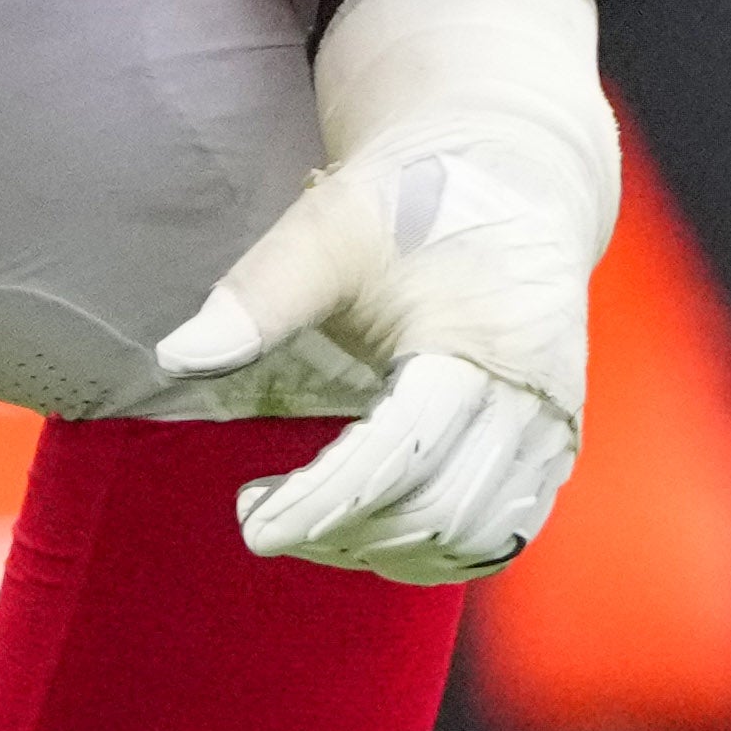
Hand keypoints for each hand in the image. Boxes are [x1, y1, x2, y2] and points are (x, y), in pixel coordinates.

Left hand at [153, 0, 612, 578]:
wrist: (511, 179)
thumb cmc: (414, 201)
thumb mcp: (328, 230)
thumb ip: (257, 298)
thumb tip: (176, 355)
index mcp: (488, 341)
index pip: (401, 453)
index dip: (324, 501)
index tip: (255, 525)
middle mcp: (537, 398)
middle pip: (438, 509)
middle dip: (343, 531)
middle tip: (261, 518)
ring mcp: (553, 430)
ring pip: (474, 538)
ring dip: (384, 550)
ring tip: (308, 525)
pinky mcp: (552, 449)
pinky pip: (500, 533)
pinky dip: (431, 551)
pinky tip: (365, 533)